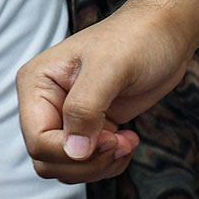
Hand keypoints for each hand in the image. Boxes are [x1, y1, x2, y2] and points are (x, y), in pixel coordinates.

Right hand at [16, 6, 187, 182]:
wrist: (163, 33)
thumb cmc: (136, 40)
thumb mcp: (109, 68)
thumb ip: (85, 108)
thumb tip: (74, 150)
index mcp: (36, 84)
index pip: (37, 140)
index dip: (72, 151)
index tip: (110, 138)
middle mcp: (44, 102)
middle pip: (47, 159)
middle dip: (87, 162)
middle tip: (120, 144)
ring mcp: (65, 116)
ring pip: (65, 165)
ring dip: (99, 165)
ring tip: (126, 142)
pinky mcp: (88, 127)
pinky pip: (85, 162)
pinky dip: (108, 162)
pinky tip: (127, 141)